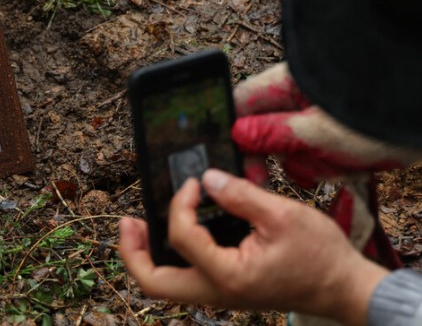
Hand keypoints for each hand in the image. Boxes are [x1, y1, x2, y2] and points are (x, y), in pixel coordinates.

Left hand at [119, 169, 388, 324]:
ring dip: (145, 256)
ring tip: (139, 226)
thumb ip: (240, 196)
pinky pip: (184, 279)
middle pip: (153, 282)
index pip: (181, 238)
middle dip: (132, 251)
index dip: (179, 205)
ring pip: (164, 285)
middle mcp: (216, 292)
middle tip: (128, 221)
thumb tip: (209, 179)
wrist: (345, 289)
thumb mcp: (283, 215)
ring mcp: (219, 294)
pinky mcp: (225, 288)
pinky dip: (169, 257)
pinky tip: (175, 230)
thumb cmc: (320, 256)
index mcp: (228, 276)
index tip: (194, 183)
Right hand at [232, 63, 416, 187]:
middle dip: (272, 155)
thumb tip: (237, 135)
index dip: (232, 133)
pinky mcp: (333, 133)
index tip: (236, 163)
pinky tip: (343, 166)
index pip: (241, 103)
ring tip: (332, 163)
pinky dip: (324, 165)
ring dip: (305, 162)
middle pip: (262, 129)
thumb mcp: (320, 131)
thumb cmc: (375, 112)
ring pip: (291, 147)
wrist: (420, 111)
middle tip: (265, 182)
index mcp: (286, 84)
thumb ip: (274, 134)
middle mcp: (297, 97)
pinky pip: (314, 155)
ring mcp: (316, 116)